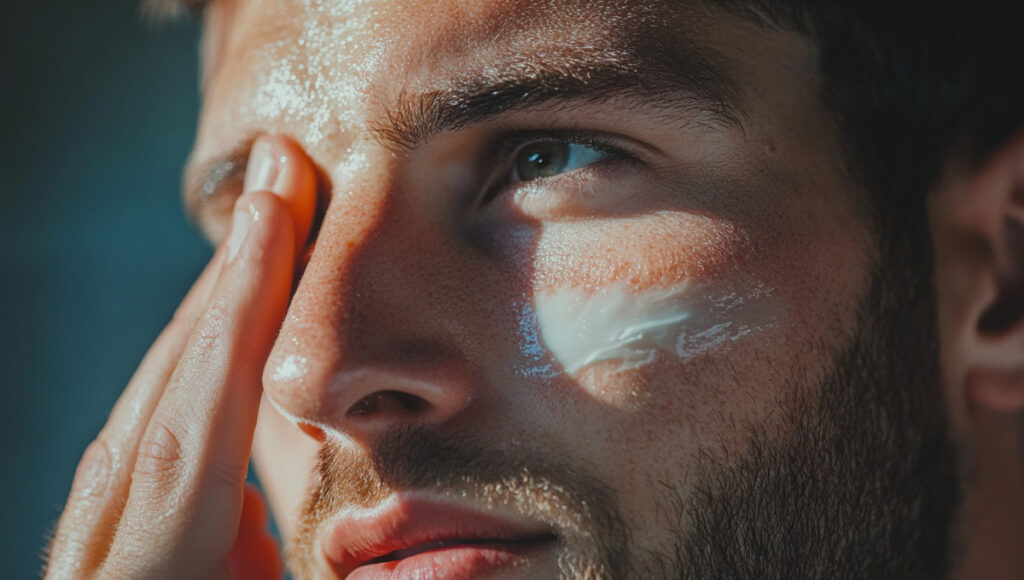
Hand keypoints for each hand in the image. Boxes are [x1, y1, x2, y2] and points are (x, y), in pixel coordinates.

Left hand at [45, 135, 316, 578]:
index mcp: (155, 568)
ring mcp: (93, 531)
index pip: (203, 414)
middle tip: (280, 174)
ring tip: (271, 226)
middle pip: (167, 381)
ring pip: (149, 392)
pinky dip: (194, 355)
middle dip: (233, 272)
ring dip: (215, 302)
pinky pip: (144, 420)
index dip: (245, 308)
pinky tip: (227, 324)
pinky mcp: (102, 531)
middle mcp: (105, 538)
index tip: (279, 210)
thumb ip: (275, 562)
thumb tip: (300, 501)